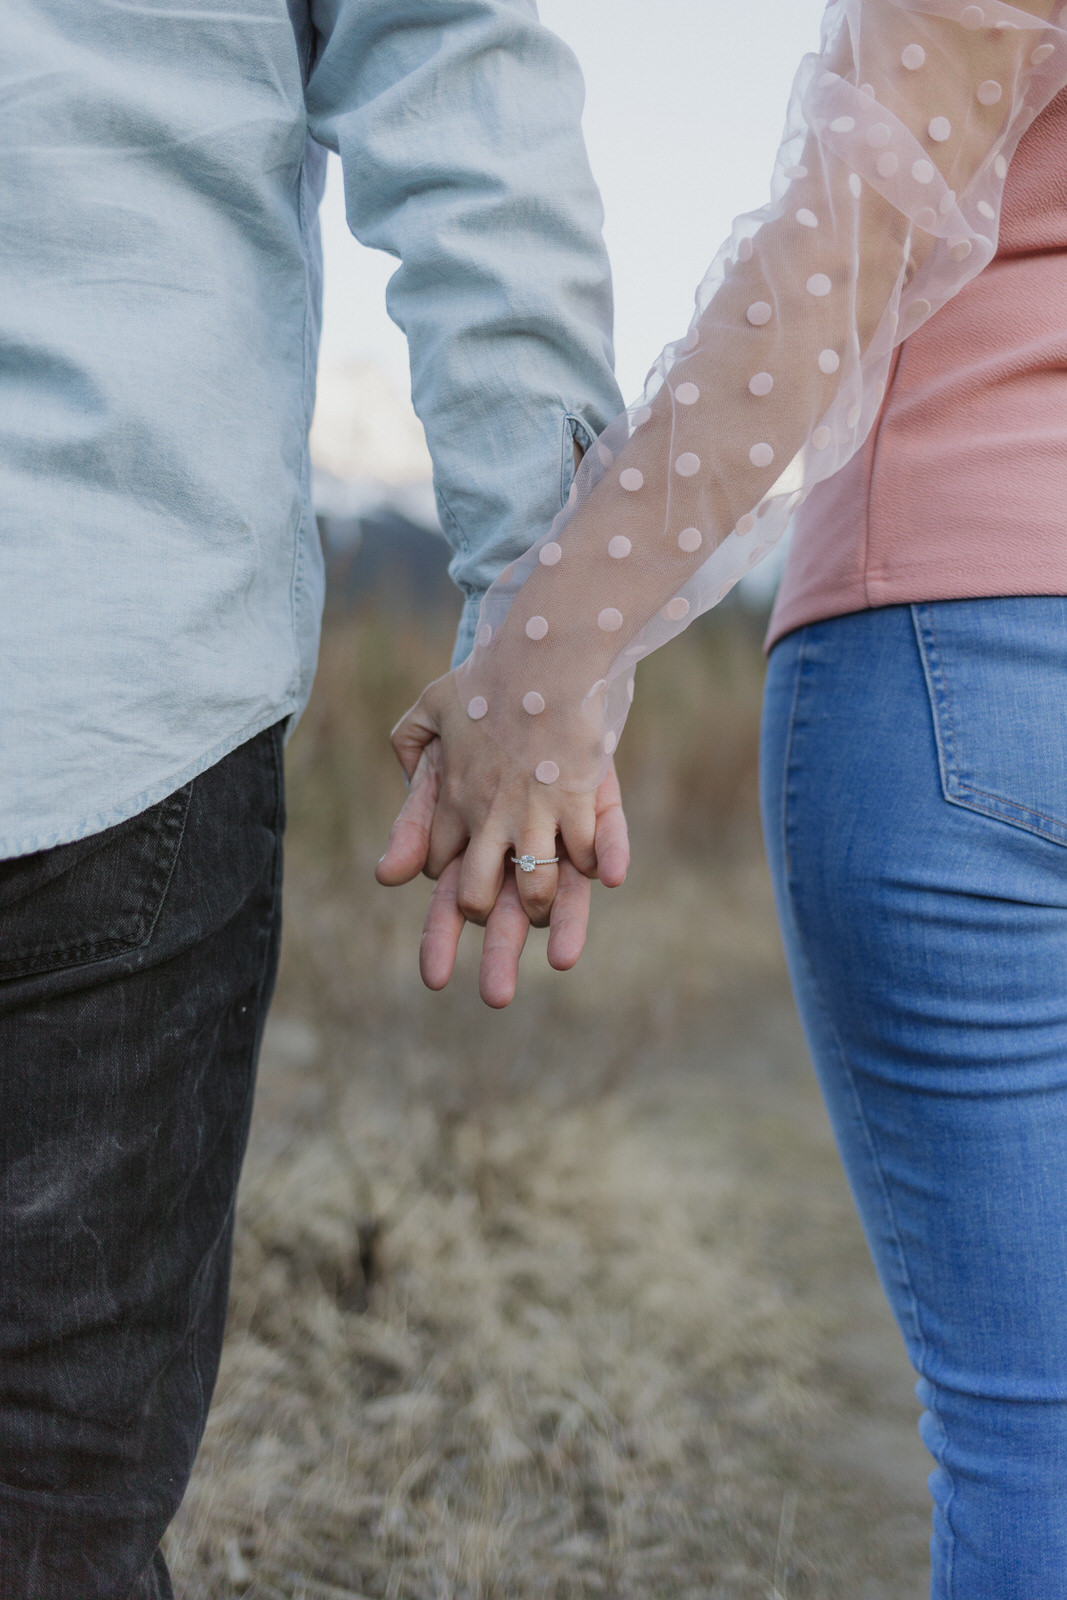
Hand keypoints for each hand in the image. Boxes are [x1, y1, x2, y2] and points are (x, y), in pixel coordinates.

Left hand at [378, 669, 627, 930]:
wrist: (541, 655)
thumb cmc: (489, 677)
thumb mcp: (432, 704)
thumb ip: (410, 742)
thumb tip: (405, 775)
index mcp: (453, 798)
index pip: (437, 863)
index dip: (447, 874)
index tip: (462, 871)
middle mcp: (489, 817)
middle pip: (476, 897)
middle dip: (486, 917)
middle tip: (502, 909)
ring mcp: (535, 814)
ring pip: (534, 892)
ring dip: (542, 907)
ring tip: (548, 905)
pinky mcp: (579, 803)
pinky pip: (585, 857)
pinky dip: (590, 866)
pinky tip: (595, 866)